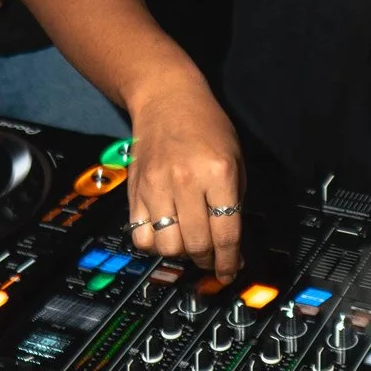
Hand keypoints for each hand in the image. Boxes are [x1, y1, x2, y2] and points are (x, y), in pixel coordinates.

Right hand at [124, 71, 244, 278]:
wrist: (166, 98)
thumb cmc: (206, 125)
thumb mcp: (235, 157)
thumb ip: (234, 199)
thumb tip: (232, 243)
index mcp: (219, 173)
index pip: (226, 233)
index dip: (230, 261)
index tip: (231, 271)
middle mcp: (186, 182)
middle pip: (197, 245)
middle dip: (208, 261)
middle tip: (213, 260)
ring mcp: (156, 187)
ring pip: (167, 246)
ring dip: (181, 254)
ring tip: (189, 245)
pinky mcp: (135, 191)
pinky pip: (141, 236)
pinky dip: (154, 244)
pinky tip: (165, 234)